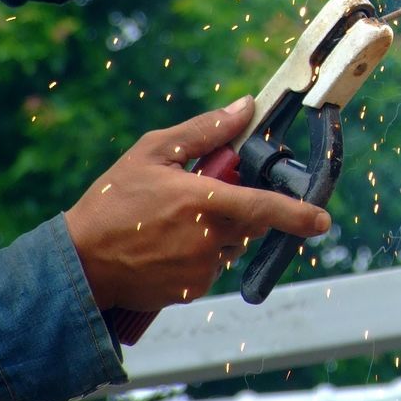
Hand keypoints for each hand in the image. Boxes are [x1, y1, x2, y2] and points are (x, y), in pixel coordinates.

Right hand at [65, 97, 330, 310]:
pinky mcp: (190, 291)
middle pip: (250, 222)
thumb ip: (205, 131)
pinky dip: (200, 254)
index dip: (298, 214)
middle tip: (199, 196)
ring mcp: (200, 270)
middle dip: (239, 207)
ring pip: (231, 245)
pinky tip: (167, 246)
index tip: (322, 220)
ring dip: (218, 232)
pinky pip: (211, 268)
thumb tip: (245, 109)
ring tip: (172, 223)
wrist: (77, 263)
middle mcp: (208, 240)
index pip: (264, 207)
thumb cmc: (111, 202)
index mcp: (204, 204)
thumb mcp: (152, 152)